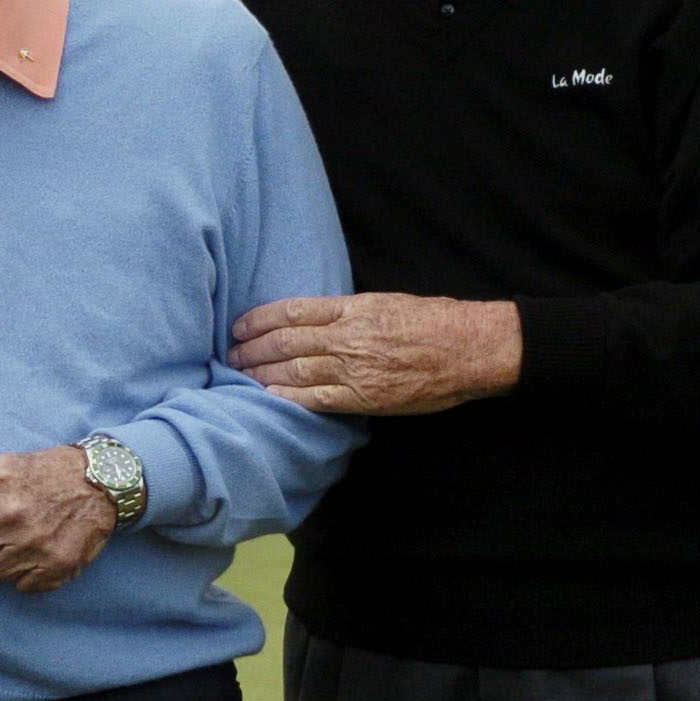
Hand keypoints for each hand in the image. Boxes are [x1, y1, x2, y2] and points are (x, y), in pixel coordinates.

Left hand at [0, 445, 117, 594]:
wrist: (99, 482)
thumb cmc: (45, 472)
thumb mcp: (3, 464)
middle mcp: (9, 515)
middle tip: (5, 525)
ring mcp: (32, 544)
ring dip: (6, 558)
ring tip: (26, 535)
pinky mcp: (53, 567)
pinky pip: (21, 584)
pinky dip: (29, 572)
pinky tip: (41, 550)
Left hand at [228, 293, 522, 415]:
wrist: (469, 348)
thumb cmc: (435, 321)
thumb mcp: (387, 302)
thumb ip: (351, 311)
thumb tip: (321, 318)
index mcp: (352, 308)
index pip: (292, 311)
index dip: (259, 319)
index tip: (239, 325)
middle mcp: (346, 336)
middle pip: (285, 341)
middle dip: (252, 349)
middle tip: (230, 354)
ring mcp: (353, 368)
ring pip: (293, 369)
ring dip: (261, 373)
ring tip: (239, 375)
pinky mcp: (363, 397)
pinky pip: (316, 398)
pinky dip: (287, 397)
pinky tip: (267, 397)